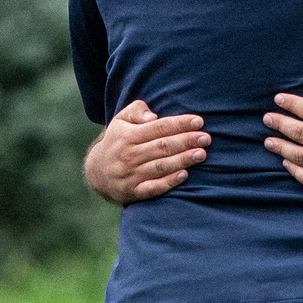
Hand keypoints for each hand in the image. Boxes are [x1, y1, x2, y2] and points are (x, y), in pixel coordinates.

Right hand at [83, 100, 209, 203]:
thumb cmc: (117, 142)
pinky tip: (184, 175)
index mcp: (127, 136)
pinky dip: (169, 182)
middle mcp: (129, 155)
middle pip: (162, 146)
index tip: (199, 121)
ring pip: (161, 166)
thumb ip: (136, 111)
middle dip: (186, 141)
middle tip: (206, 138)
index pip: (158, 127)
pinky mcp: (133, 191)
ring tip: (202, 154)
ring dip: (183, 160)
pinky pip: (153, 187)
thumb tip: (152, 116)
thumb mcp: (120, 121)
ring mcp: (130, 174)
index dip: (180, 124)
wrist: (97, 173)